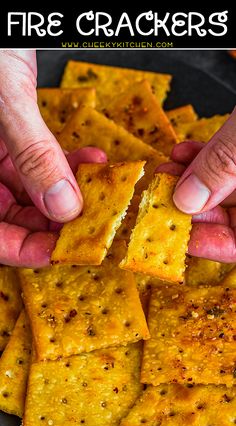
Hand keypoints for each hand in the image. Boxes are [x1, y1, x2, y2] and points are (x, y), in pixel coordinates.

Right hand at [0, 50, 105, 266]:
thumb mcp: (3, 99)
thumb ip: (32, 153)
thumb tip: (64, 204)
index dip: (24, 248)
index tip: (63, 251)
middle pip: (17, 217)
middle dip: (58, 221)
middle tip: (94, 222)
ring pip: (36, 193)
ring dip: (71, 193)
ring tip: (100, 191)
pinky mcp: (15, 139)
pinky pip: (44, 163)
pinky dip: (69, 165)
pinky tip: (91, 162)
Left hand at [157, 109, 235, 262]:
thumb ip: (228, 161)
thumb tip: (190, 200)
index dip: (219, 244)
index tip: (184, 237)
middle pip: (235, 215)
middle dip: (195, 207)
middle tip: (164, 198)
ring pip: (226, 186)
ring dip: (192, 180)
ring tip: (168, 171)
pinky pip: (227, 159)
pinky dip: (203, 156)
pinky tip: (184, 150)